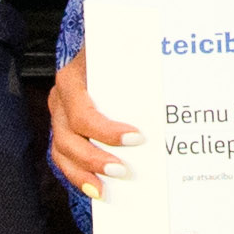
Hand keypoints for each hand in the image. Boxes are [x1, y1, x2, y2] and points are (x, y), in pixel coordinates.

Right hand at [46, 49, 133, 197]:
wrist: (98, 43)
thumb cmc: (115, 50)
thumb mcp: (125, 49)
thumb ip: (141, 62)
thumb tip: (174, 86)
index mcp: (72, 78)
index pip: (83, 111)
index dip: (105, 130)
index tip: (135, 137)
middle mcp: (60, 99)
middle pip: (68, 137)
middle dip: (94, 158)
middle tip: (123, 171)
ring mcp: (59, 117)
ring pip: (62, 152)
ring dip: (83, 174)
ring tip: (104, 189)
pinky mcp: (63, 131)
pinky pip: (63, 158)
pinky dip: (78, 175)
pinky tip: (96, 188)